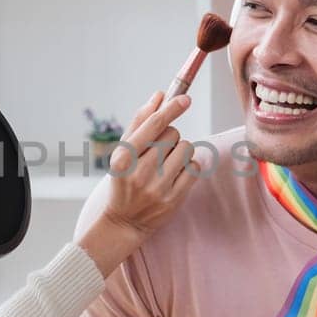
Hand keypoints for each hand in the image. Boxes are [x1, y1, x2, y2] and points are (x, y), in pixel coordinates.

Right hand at [77, 91, 199, 275]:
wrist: (124, 221)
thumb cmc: (124, 180)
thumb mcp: (122, 152)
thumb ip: (140, 123)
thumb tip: (160, 95)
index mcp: (123, 158)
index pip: (153, 125)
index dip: (171, 109)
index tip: (185, 99)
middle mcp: (139, 172)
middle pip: (173, 134)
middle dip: (170, 137)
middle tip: (159, 152)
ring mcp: (158, 187)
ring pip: (186, 149)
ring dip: (181, 152)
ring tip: (167, 164)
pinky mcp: (174, 199)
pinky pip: (194, 167)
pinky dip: (188, 167)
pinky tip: (175, 175)